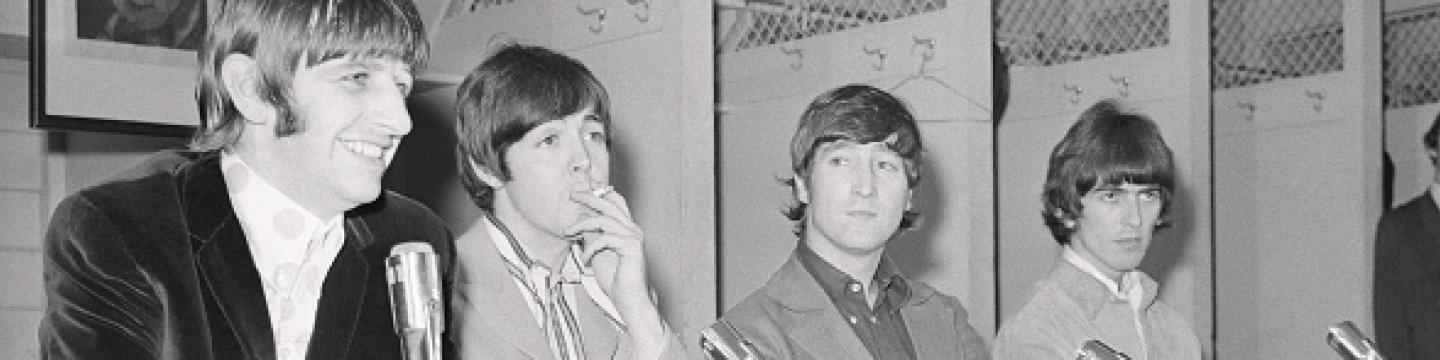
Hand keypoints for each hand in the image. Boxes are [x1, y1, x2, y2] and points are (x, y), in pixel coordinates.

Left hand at [565, 187, 667, 358]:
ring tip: (567, 232)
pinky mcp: (632, 247)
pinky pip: (605, 238)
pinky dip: (590, 248)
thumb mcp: (597, 252)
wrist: (629, 300)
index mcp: (626, 228)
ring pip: (604, 220)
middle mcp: (632, 229)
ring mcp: (634, 237)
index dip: (600, 191)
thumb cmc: (615, 279)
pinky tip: (585, 259)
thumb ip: (591, 236)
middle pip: (610, 203)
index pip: (615, 202)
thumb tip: (578, 222)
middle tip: (572, 194)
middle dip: (589, 196)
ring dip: (581, 225)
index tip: (583, 186)